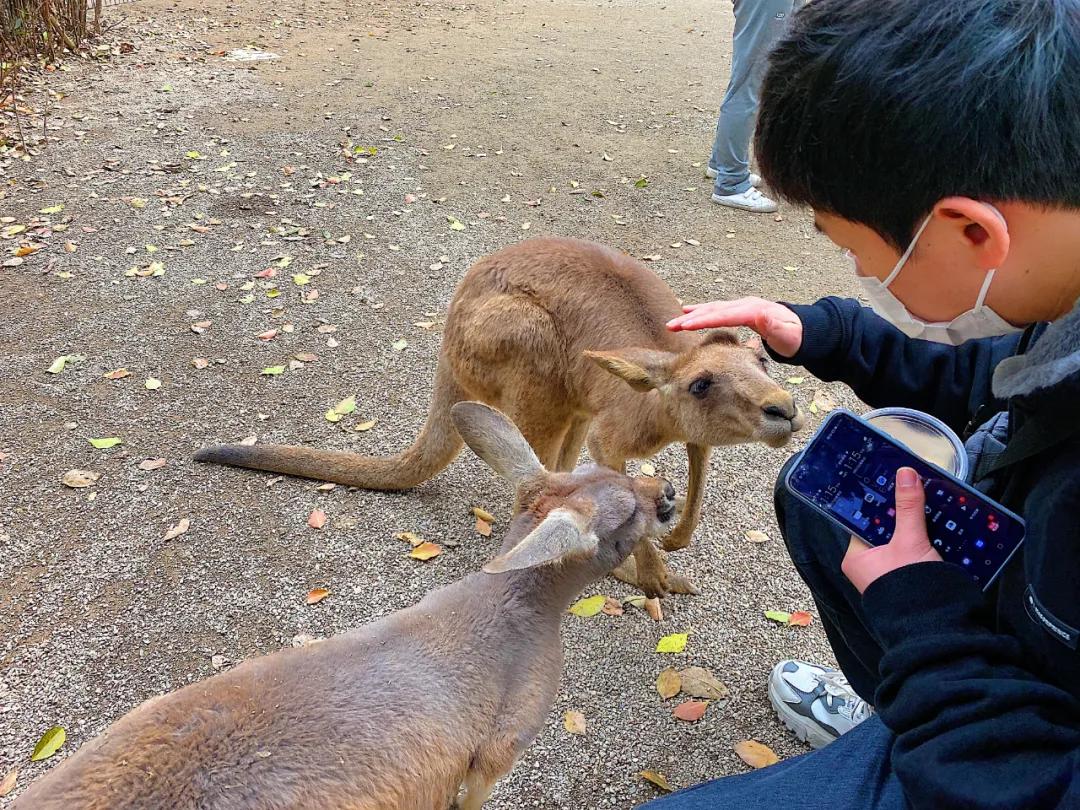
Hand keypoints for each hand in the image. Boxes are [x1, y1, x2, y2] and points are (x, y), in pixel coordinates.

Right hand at [666, 297, 803, 356]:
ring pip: (713, 309)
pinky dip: (702, 312)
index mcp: (753, 311)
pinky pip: (717, 310)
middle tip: (671, 326)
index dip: (704, 319)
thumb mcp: (788, 334)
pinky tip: (689, 313)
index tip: (686, 325)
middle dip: (691, 318)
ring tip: (674, 321)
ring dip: (693, 315)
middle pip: (714, 310)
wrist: (803, 330)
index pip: (724, 315)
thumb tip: (762, 314)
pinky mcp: (740, 311)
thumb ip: (774, 325)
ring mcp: (742, 307)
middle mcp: (745, 305)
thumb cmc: (795, 337)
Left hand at [842, 468, 942, 593]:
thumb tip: (905, 473)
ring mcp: (889, 572)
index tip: (892, 479)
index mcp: (856, 556)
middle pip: (885, 527)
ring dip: (915, 523)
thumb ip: (908, 507)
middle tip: (915, 485)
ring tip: (928, 498)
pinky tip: (938, 522)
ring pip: (902, 538)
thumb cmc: (911, 586)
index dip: (880, 500)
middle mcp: (868, 564)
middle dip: (901, 510)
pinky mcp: (908, 577)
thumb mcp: (910, 541)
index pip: (863, 519)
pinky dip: (925, 538)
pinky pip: (914, 550)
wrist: (937, 626)